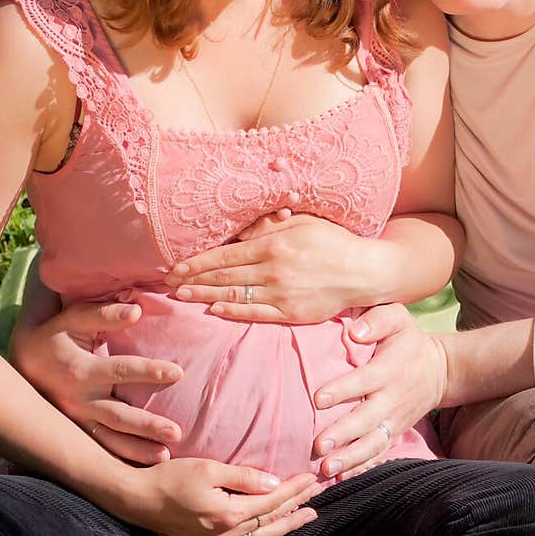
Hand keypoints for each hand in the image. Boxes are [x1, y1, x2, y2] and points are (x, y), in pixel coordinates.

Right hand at [10, 301, 184, 464]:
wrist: (21, 360)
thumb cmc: (55, 333)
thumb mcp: (73, 318)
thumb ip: (104, 313)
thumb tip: (138, 310)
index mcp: (79, 370)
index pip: (121, 370)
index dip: (149, 371)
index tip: (179, 373)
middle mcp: (77, 400)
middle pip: (117, 415)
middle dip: (147, 426)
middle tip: (177, 432)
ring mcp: (75, 420)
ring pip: (109, 440)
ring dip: (137, 450)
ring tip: (165, 456)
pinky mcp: (75, 431)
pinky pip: (101, 449)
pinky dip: (122, 458)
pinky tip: (146, 464)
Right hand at [122, 460, 318, 535]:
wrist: (137, 500)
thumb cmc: (170, 478)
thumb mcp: (208, 468)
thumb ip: (244, 477)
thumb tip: (274, 483)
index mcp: (230, 514)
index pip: (273, 500)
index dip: (295, 488)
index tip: (312, 476)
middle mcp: (227, 535)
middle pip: (272, 521)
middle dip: (298, 505)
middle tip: (319, 494)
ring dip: (286, 526)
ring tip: (307, 515)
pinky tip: (270, 535)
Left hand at [165, 213, 372, 322]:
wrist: (364, 271)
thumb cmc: (334, 241)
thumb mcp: (303, 222)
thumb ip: (270, 226)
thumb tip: (240, 235)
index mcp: (273, 244)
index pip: (224, 255)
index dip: (197, 262)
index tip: (176, 266)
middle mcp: (273, 270)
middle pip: (223, 277)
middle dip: (193, 280)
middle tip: (169, 284)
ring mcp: (281, 294)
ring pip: (234, 296)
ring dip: (204, 297)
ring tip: (182, 297)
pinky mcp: (291, 313)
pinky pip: (255, 313)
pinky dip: (232, 312)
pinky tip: (214, 310)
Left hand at [311, 304, 447, 479]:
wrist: (440, 370)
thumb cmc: (408, 341)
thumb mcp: (398, 318)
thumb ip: (377, 320)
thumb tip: (353, 332)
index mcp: (389, 369)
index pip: (364, 381)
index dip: (342, 390)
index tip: (318, 399)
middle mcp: (392, 398)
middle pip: (366, 419)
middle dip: (343, 433)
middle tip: (319, 445)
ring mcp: (394, 420)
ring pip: (372, 443)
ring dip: (350, 458)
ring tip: (326, 468)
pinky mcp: (394, 433)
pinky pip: (378, 453)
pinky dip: (361, 466)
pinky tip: (340, 477)